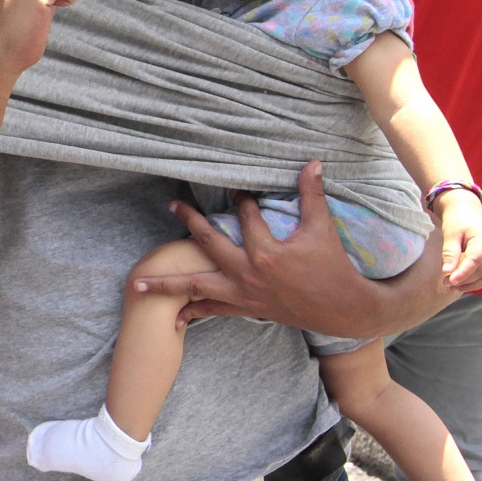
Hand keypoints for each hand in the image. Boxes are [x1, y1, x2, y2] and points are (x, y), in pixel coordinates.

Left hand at [132, 161, 454, 333]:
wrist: (345, 311)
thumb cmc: (335, 268)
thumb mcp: (323, 230)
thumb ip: (312, 196)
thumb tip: (311, 162)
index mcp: (266, 253)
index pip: (246, 218)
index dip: (242, 199)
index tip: (236, 187)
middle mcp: (248, 275)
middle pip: (208, 244)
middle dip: (190, 222)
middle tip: (173, 204)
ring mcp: (243, 295)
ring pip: (196, 287)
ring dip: (166, 285)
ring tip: (136, 283)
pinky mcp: (246, 309)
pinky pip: (213, 311)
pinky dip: (191, 313)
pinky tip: (170, 318)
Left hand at [438, 193, 481, 290]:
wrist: (467, 213)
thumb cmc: (457, 222)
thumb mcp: (450, 234)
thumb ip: (449, 253)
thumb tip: (447, 272)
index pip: (475, 260)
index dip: (463, 273)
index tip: (449, 281)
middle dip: (464, 279)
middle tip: (445, 283)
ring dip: (470, 284)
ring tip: (452, 286)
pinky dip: (476, 282)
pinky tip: (462, 284)